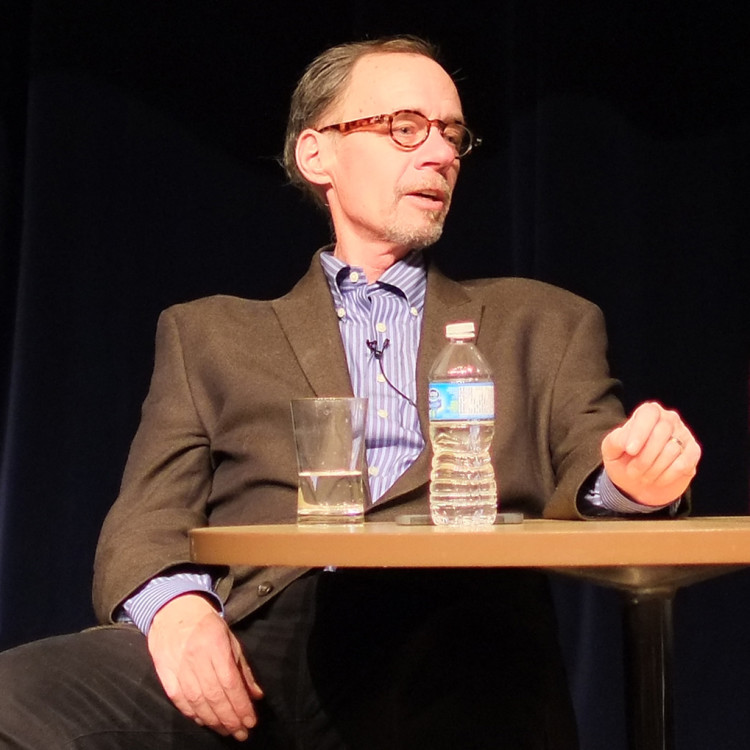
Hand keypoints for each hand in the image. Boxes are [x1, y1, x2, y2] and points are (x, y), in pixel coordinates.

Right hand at [147, 593, 262, 740]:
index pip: (229, 682)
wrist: (174, 610)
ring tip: (227, 731)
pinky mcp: (165, 673)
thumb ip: (243, 668)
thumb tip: (256, 695)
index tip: (250, 720)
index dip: (240, 705)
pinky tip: (205, 722)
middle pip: (214, 696)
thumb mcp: (230, 639)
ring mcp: (177, 666)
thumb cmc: (207, 625)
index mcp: (215, 645)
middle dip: (230, 718)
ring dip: (214, 721)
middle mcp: (195, 657)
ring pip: (197, 702)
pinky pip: (180, 700)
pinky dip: (193, 714)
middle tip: (241, 733)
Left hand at [601, 401, 700, 506]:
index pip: (648, 413)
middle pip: (661, 432)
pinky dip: (667, 476)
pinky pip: (683, 464)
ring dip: (653, 469)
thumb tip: (626, 440)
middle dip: (644, 457)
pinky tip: (659, 479)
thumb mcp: (611, 451)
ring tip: (644, 475)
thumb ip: (615, 441)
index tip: (630, 450)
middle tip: (632, 471)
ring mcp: (684, 435)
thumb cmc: (624, 462)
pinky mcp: (693, 453)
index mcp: (647, 413)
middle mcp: (669, 419)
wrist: (638, 485)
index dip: (639, 432)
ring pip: (672, 450)